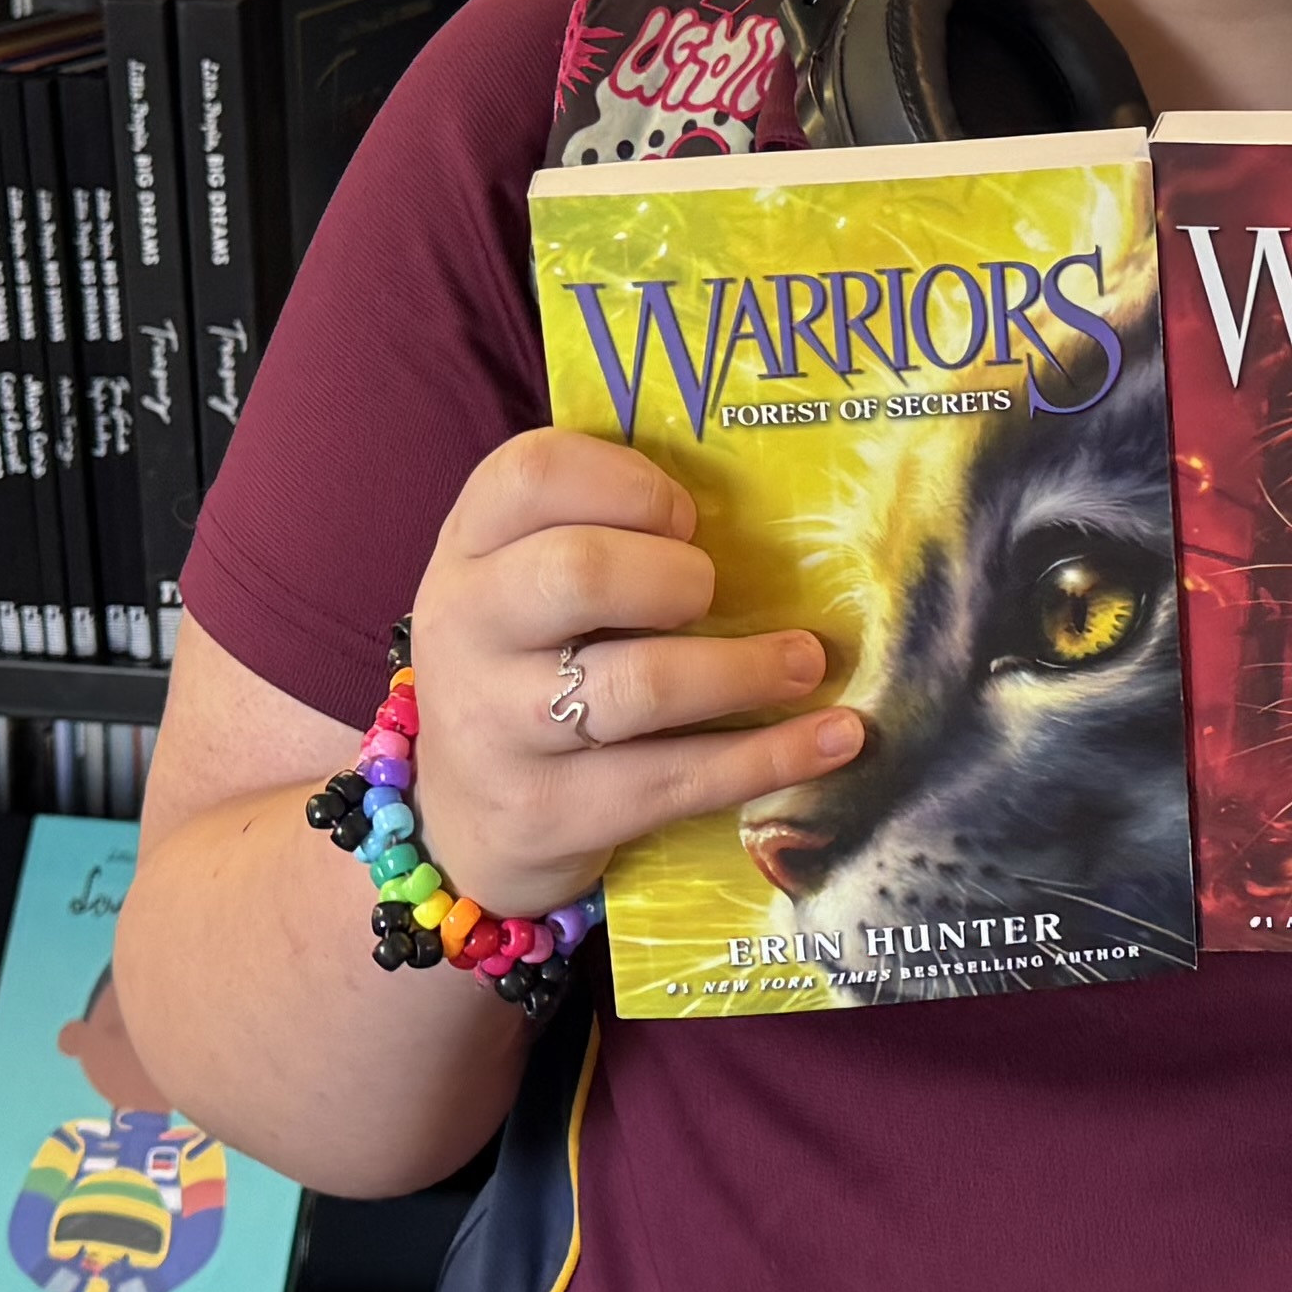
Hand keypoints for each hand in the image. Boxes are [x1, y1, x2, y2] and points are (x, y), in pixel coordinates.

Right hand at [402, 426, 858, 917]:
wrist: (456, 818)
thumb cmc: (523, 665)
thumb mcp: (520, 582)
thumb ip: (593, 532)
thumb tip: (750, 508)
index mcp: (469, 548)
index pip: (531, 473)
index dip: (628, 483)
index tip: (684, 516)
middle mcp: (466, 629)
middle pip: (579, 572)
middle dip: (676, 576)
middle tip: (711, 594)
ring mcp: (499, 727)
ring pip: (639, 686)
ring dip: (745, 670)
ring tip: (806, 663)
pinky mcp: (548, 812)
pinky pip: (677, 780)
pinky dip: (772, 756)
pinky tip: (835, 737)